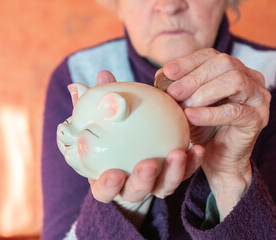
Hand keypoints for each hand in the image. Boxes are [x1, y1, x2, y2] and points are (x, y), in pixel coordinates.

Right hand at [88, 71, 203, 203]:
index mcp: (107, 180)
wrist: (131, 146)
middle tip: (149, 164)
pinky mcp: (173, 176)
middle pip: (135, 192)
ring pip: (163, 187)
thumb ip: (96, 104)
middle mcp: (130, 186)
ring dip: (172, 172)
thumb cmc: (112, 135)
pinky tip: (197, 147)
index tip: (114, 174)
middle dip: (142, 181)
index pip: (103, 190)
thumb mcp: (102, 119)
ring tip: (178, 153)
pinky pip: (184, 174)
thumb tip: (92, 79)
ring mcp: (153, 184)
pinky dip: (191, 163)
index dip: (107, 186)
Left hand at [163, 48, 270, 219]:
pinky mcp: (257, 118)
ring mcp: (257, 97)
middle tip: (172, 93)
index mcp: (231, 69)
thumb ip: (176, 88)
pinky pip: (234, 111)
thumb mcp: (184, 103)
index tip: (167, 72)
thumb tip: (159, 74)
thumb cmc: (200, 127)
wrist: (215, 156)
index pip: (209, 55)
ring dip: (203, 92)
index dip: (187, 62)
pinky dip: (209, 113)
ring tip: (183, 106)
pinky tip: (191, 116)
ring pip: (233, 81)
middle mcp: (249, 78)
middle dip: (193, 77)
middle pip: (223, 63)